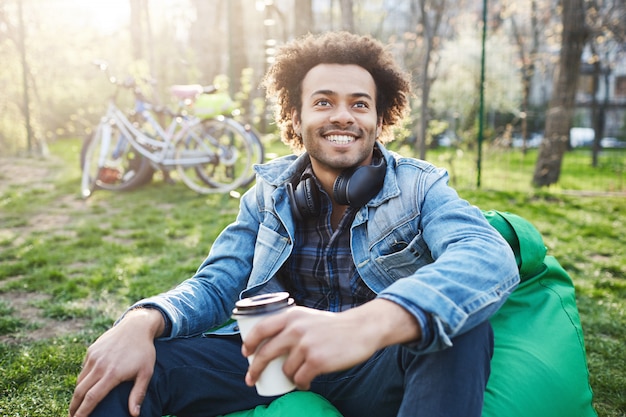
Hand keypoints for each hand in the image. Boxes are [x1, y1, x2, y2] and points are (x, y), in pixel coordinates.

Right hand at [68, 308, 163, 416]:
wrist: (136, 326)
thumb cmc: (144, 351)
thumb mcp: (146, 373)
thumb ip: (138, 394)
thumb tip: (135, 414)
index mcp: (112, 373)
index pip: (92, 398)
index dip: (82, 412)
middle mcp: (99, 365)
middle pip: (80, 391)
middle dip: (74, 407)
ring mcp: (93, 357)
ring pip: (80, 380)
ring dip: (76, 395)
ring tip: (77, 405)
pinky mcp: (91, 350)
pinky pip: (83, 369)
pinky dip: (82, 380)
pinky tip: (84, 387)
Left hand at [241, 299, 419, 390]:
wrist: (361, 329)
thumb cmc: (333, 326)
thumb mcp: (308, 317)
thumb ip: (291, 326)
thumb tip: (270, 345)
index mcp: (292, 316)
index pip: (260, 328)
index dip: (249, 343)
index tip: (246, 353)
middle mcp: (296, 328)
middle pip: (265, 353)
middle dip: (255, 369)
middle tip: (251, 379)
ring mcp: (306, 345)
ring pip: (285, 370)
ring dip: (289, 377)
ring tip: (299, 376)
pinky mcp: (317, 361)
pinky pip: (300, 379)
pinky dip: (301, 384)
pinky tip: (306, 383)